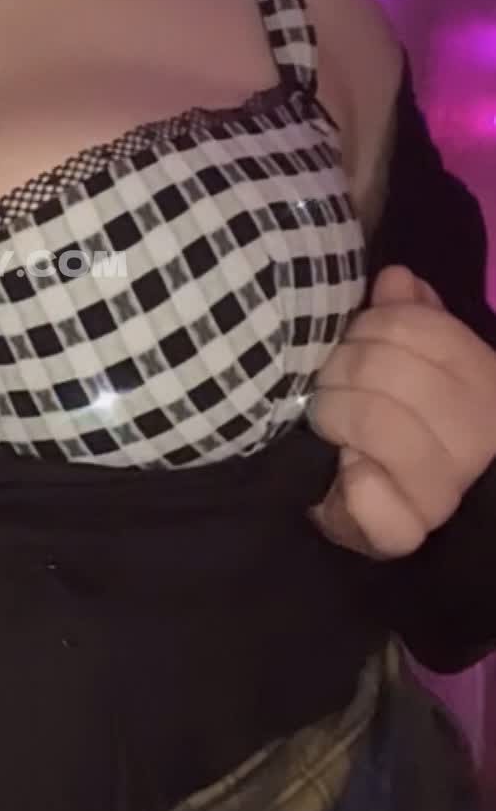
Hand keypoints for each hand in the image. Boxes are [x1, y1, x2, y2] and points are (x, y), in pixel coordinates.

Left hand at [306, 264, 495, 558]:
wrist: (389, 509)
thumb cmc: (404, 420)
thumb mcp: (412, 361)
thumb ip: (409, 318)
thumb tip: (396, 279)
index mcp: (486, 383)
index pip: (426, 330)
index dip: (375, 326)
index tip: (358, 341)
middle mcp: (479, 435)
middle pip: (389, 370)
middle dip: (344, 369)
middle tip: (331, 383)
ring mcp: (447, 489)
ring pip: (376, 422)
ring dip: (336, 413)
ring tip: (329, 420)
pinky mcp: (406, 532)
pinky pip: (369, 494)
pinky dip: (350, 481)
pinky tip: (350, 473)